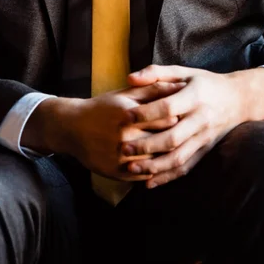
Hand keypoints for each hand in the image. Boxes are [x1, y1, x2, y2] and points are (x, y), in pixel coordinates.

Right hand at [21, 82, 182, 180]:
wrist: (72, 127)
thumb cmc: (103, 107)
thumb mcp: (126, 94)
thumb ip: (153, 89)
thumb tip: (180, 86)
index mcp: (131, 115)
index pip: (167, 119)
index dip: (182, 119)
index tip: (191, 117)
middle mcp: (125, 137)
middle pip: (164, 142)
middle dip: (180, 139)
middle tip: (191, 136)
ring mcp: (120, 157)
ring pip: (156, 162)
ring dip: (170, 158)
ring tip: (180, 151)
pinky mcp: (116, 172)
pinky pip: (143, 176)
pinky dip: (156, 172)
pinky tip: (163, 165)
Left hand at [121, 65, 263, 187]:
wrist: (239, 100)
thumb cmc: (205, 83)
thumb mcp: (184, 72)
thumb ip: (156, 73)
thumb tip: (129, 79)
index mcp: (195, 97)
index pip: (168, 107)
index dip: (146, 113)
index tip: (124, 117)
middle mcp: (201, 119)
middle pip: (173, 137)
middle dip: (146, 145)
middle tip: (123, 148)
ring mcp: (204, 138)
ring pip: (179, 157)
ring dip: (154, 166)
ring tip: (131, 168)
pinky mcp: (205, 151)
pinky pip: (186, 167)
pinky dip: (167, 177)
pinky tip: (148, 182)